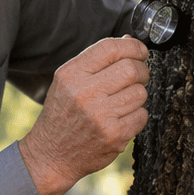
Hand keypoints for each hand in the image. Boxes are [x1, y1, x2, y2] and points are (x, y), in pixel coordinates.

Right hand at [18, 36, 149, 194]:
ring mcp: (100, 116)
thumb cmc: (63, 114)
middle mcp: (84, 93)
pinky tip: (120, 119)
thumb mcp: (68, 82)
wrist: (52, 154)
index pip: (110, 48)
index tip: (140, 51)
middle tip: (138, 76)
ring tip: (122, 101)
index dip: (132, 46)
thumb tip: (128, 40)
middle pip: (131, 69)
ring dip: (137, 95)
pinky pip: (141, 115)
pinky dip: (136, 115)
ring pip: (140, 93)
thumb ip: (96, 61)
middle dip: (141, 70)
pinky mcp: (114, 135)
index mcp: (71, 75)